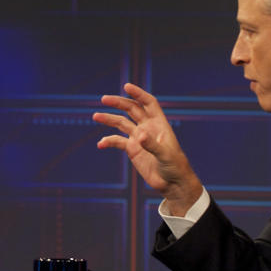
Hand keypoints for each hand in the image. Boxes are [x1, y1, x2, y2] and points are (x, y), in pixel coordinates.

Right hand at [94, 83, 203, 214]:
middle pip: (132, 109)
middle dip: (118, 103)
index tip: (126, 87)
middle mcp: (148, 127)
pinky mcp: (132, 150)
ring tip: (95, 116)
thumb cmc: (175, 166)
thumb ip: (152, 145)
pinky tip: (101, 144)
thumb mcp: (165, 155)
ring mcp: (139, 138)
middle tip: (103, 99)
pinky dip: (109, 141)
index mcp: (159, 124)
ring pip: (122, 123)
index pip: (148, 103)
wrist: (172, 183)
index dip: (138, 94)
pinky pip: (118, 142)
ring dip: (109, 119)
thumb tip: (140, 135)